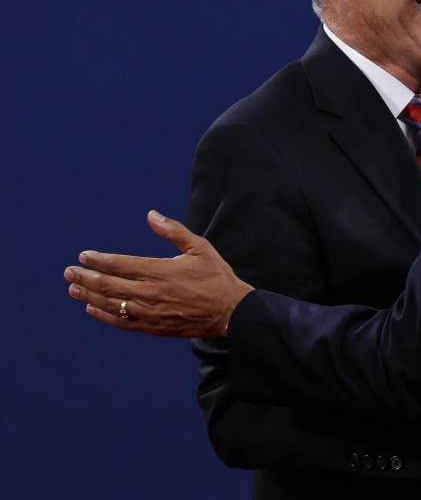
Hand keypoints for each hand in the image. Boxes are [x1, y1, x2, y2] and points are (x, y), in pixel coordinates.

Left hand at [65, 210, 254, 337]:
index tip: (83, 256)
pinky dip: (104, 315)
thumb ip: (173, 231)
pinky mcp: (153, 327)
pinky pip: (122, 322)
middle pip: (108, 285)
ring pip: (111, 304)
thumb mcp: (200, 248)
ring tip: (74, 289)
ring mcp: (150, 312)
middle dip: (85, 277)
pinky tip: (92, 308)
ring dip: (89, 295)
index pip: (119, 264)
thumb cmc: (216, 276)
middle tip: (69, 272)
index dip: (98, 260)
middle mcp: (150, 292)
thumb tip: (151, 215)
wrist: (230, 311)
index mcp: (160, 270)